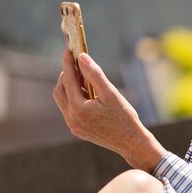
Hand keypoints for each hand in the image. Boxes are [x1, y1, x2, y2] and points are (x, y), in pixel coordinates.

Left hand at [53, 50, 165, 171]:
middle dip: (66, 75)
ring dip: (70, 87)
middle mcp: (71, 118)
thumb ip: (95, 75)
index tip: (69, 50)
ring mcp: (73, 126)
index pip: (68, 80)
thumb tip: (82, 57)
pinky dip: (74, 98)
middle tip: (77, 64)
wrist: (131, 142)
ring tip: (84, 78)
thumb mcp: (111, 93)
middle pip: (60, 91)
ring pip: (63, 101)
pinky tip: (88, 94)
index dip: (68, 63)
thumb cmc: (125, 118)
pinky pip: (70, 110)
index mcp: (78, 109)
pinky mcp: (78, 130)